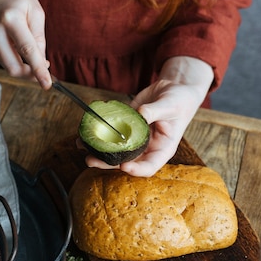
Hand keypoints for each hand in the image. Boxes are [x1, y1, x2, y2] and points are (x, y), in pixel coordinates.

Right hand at [0, 0, 51, 87]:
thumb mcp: (35, 11)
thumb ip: (39, 37)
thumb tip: (41, 62)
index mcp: (10, 19)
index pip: (27, 50)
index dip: (38, 70)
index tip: (47, 84)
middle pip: (14, 67)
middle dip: (31, 74)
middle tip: (44, 70)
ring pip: (8, 67)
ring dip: (23, 66)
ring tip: (29, 50)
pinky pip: (3, 62)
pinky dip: (13, 59)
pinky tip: (14, 44)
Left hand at [85, 56, 213, 176]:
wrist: (173, 90)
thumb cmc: (179, 100)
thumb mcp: (172, 105)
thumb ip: (156, 111)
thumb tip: (141, 115)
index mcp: (162, 148)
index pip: (149, 166)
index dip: (136, 169)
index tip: (123, 166)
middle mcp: (147, 147)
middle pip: (127, 161)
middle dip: (108, 163)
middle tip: (91, 160)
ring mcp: (135, 139)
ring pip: (116, 150)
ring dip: (98, 151)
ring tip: (82, 146)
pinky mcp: (126, 127)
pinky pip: (112, 133)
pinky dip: (99, 133)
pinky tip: (86, 131)